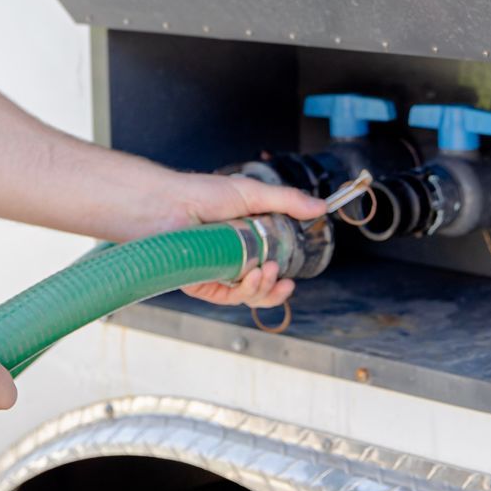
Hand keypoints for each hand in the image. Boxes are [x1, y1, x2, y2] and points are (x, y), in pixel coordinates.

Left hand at [169, 171, 325, 310]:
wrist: (169, 204)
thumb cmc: (202, 193)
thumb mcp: (253, 193)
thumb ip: (287, 201)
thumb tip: (321, 207)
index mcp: (245, 238)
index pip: (270, 262)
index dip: (284, 273)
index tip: (295, 275)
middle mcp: (232, 257)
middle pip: (262, 286)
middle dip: (276, 288)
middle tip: (284, 281)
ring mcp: (218, 272)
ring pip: (248, 295)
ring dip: (264, 289)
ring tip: (268, 273)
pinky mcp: (202, 284)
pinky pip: (229, 297)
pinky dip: (246, 291)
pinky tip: (254, 277)